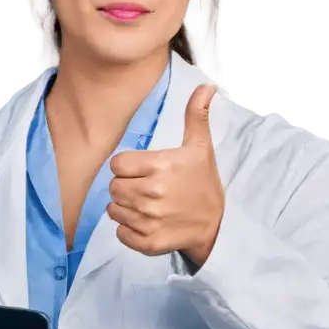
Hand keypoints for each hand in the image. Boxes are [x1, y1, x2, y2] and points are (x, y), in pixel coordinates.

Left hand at [106, 82, 224, 265]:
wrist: (215, 224)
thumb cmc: (203, 182)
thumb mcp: (201, 147)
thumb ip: (196, 116)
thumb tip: (206, 86)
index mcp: (160, 166)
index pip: (117, 164)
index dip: (126, 167)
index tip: (141, 170)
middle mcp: (152, 193)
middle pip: (113, 187)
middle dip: (124, 186)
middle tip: (143, 188)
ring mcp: (149, 220)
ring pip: (113, 210)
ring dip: (124, 208)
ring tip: (144, 205)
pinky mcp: (148, 242)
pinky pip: (120, 234)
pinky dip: (127, 231)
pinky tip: (144, 223)